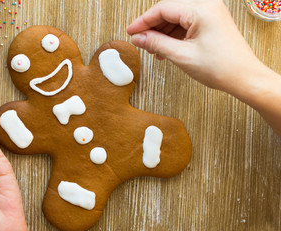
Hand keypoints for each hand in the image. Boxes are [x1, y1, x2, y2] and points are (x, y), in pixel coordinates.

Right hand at [127, 0, 267, 92]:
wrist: (244, 78)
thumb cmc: (221, 67)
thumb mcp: (182, 56)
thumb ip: (157, 43)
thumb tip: (138, 38)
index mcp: (201, 9)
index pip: (163, 9)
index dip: (143, 21)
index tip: (131, 32)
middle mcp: (207, 6)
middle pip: (169, 12)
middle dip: (152, 27)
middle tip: (140, 41)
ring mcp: (211, 13)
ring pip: (177, 18)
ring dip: (162, 32)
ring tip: (153, 49)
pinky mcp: (212, 22)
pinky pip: (187, 24)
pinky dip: (174, 35)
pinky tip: (166, 48)